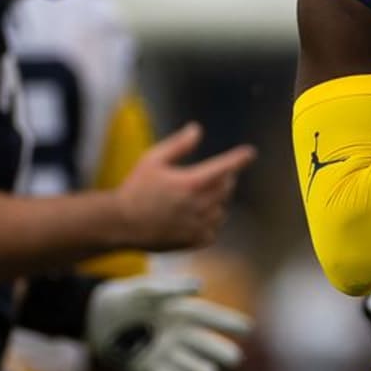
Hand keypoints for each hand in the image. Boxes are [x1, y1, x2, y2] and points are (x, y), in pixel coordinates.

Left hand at [85, 273, 251, 370]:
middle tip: (236, 359)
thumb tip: (199, 286)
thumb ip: (170, 287)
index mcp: (180, 311)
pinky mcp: (145, 365)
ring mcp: (162, 350)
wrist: (95, 316)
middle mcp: (176, 332)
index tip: (249, 328)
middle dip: (219, 351)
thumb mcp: (144, 288)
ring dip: (198, 368)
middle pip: (202, 343)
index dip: (229, 322)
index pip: (209, 317)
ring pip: (186, 361)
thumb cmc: (124, 297)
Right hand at [115, 124, 255, 250]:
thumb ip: (178, 145)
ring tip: (198, 197)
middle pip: (226, 187)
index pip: (224, 167)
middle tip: (210, 175)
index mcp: (190, 183)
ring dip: (217, 200)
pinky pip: (214, 229)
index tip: (250, 153)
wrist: (121, 224)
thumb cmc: (136, 188)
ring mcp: (198, 225)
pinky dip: (210, 222)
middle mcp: (199, 204)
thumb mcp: (152, 160)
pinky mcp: (195, 241)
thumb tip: (197, 129)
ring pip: (222, 209)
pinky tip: (196, 217)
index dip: (239, 159)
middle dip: (224, 178)